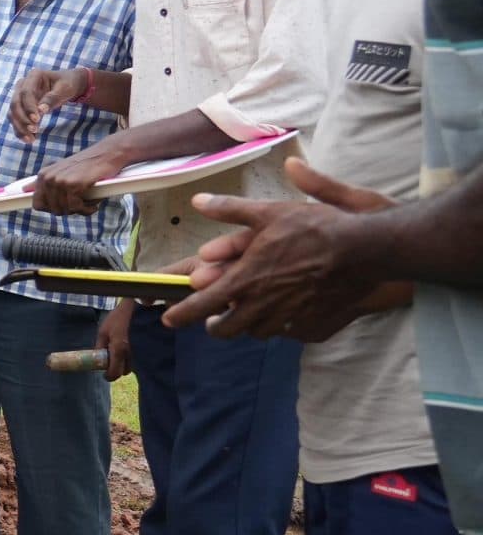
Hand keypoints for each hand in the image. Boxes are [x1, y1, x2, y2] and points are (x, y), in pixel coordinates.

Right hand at [10, 67, 87, 141]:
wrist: (66, 86)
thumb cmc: (67, 84)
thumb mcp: (65, 89)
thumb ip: (53, 98)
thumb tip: (41, 110)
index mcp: (33, 76)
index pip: (26, 93)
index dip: (29, 107)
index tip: (36, 120)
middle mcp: (22, 85)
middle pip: (15, 103)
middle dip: (22, 119)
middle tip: (34, 130)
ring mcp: (19, 96)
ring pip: (12, 113)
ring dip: (19, 127)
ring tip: (30, 139)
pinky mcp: (21, 107)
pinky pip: (16, 119)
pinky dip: (20, 130)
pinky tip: (29, 139)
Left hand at [28, 143, 127, 216]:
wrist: (107, 153)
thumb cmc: (86, 166)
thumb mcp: (61, 172)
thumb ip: (43, 182)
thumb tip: (23, 189)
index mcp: (43, 175)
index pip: (37, 204)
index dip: (51, 209)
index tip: (65, 207)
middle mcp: (48, 178)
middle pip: (52, 210)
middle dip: (67, 211)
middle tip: (80, 205)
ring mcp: (60, 181)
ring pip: (64, 210)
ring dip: (79, 211)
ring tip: (89, 203)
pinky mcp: (73, 184)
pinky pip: (76, 207)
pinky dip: (86, 210)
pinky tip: (94, 205)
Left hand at [96, 300, 133, 380]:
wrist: (136, 308)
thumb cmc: (117, 318)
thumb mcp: (103, 331)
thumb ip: (100, 346)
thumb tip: (97, 359)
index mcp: (119, 349)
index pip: (115, 372)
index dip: (109, 376)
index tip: (105, 374)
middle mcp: (131, 353)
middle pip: (125, 371)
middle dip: (117, 370)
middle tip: (110, 362)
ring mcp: (141, 351)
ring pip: (132, 366)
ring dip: (125, 364)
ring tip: (118, 353)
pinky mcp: (146, 348)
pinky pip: (139, 359)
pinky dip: (132, 358)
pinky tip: (127, 349)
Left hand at [159, 157, 402, 340]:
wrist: (365, 250)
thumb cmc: (315, 228)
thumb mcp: (269, 211)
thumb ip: (230, 209)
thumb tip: (198, 200)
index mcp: (244, 281)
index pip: (202, 306)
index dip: (182, 315)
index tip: (169, 319)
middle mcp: (262, 305)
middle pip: (227, 330)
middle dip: (215, 326)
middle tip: (212, 320)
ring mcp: (289, 318)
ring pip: (257, 333)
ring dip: (247, 327)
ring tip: (245, 317)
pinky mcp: (314, 324)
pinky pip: (289, 334)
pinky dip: (280, 328)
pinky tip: (283, 318)